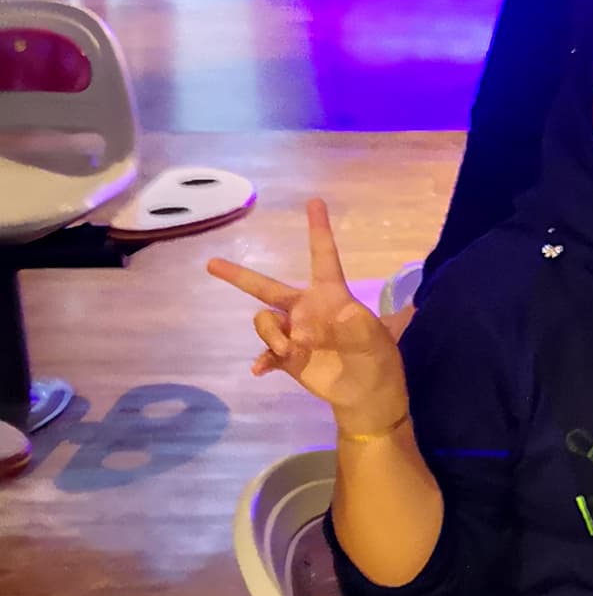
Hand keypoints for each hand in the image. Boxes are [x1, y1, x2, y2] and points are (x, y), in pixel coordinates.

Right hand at [208, 199, 407, 427]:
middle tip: (212, 264)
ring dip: (271, 334)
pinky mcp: (287, 358)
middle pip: (267, 288)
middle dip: (238, 276)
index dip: (319, 230)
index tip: (315, 201)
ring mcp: (294, 334)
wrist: (368, 393)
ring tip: (290, 350)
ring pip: (264, 321)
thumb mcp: (374, 336)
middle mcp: (306, 310)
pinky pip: (265, 354)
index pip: (324, 257)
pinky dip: (262, 360)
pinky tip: (261, 370)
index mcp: (331, 296)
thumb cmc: (377, 356)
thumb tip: (339, 316)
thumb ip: (356, 323)